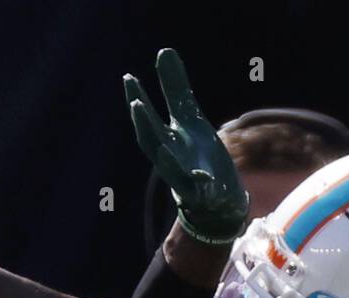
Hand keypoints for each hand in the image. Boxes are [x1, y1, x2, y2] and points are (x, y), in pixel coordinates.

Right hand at [124, 49, 247, 244]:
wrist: (219, 196)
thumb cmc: (199, 155)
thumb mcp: (190, 118)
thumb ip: (175, 88)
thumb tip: (164, 51)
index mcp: (165, 139)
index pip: (147, 119)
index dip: (138, 100)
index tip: (129, 78)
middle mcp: (170, 159)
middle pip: (152, 143)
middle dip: (145, 125)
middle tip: (136, 104)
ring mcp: (184, 178)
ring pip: (170, 170)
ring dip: (165, 159)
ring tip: (162, 147)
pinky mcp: (203, 194)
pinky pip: (199, 190)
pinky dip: (199, 183)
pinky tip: (204, 176)